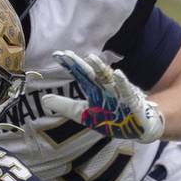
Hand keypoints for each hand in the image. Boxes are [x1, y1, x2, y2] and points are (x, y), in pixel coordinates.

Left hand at [41, 51, 165, 142]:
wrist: (137, 127)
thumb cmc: (110, 117)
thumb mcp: (83, 114)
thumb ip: (66, 106)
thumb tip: (44, 100)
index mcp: (94, 89)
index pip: (80, 74)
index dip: (70, 65)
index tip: (57, 54)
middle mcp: (105, 87)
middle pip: (91, 73)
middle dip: (80, 64)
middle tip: (67, 54)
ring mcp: (118, 92)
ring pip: (108, 78)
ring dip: (100, 68)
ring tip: (90, 57)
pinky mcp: (131, 101)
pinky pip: (126, 91)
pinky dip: (122, 83)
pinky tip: (117, 73)